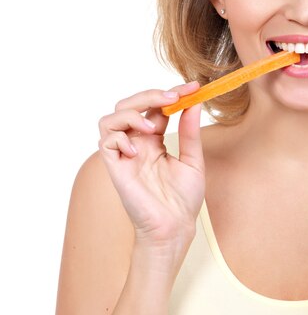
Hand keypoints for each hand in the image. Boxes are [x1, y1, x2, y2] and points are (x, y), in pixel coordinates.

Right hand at [98, 81, 204, 254]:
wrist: (174, 227)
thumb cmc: (183, 199)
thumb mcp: (192, 160)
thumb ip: (190, 132)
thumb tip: (194, 103)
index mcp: (155, 140)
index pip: (156, 108)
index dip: (171, 94)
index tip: (193, 87)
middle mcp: (137, 143)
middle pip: (130, 105)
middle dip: (150, 95)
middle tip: (173, 97)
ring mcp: (124, 154)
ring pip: (111, 118)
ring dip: (131, 114)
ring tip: (152, 126)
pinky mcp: (115, 167)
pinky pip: (106, 141)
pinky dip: (120, 138)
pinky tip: (138, 151)